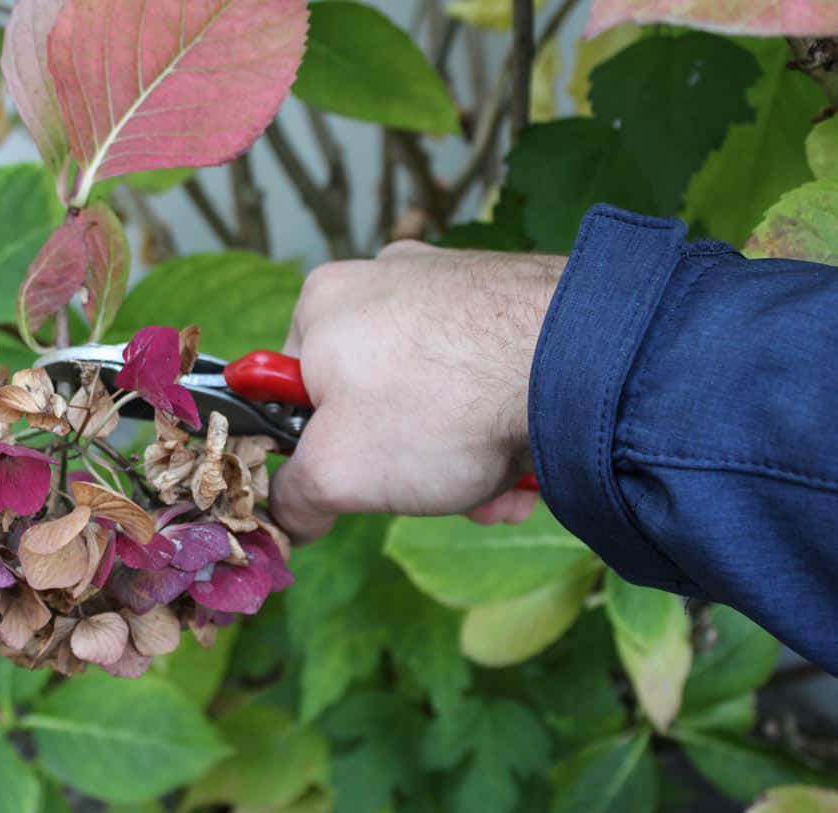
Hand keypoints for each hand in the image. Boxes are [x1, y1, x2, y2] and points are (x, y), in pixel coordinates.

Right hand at [270, 240, 565, 541]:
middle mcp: (384, 277)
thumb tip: (291, 517)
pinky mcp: (513, 298)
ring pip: (436, 396)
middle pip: (372, 398)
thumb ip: (294, 499)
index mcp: (323, 302)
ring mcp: (454, 282)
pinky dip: (499, 426)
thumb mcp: (335, 473)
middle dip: (406, 465)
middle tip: (437, 494)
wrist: (580, 365)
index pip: (293, 390)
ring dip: (460, 459)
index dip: (320, 450)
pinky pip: (487, 376)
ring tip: (496, 490)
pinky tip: (526, 462)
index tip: (356, 481)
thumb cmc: (441, 408)